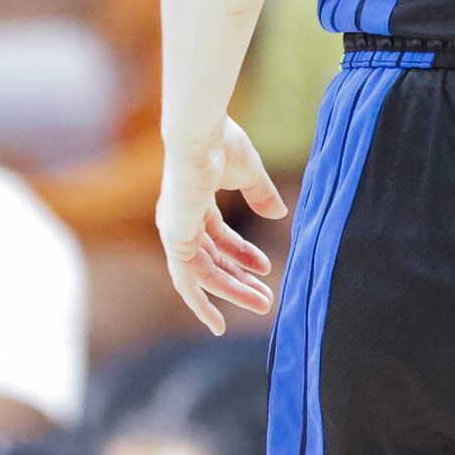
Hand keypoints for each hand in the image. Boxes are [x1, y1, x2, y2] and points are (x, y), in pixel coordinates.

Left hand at [156, 118, 284, 333]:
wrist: (200, 135)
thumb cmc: (220, 143)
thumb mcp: (248, 172)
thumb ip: (260, 194)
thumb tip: (279, 215)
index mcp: (194, 203)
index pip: (217, 238)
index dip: (242, 255)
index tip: (265, 268)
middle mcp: (181, 221)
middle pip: (211, 260)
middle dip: (239, 280)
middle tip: (265, 299)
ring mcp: (176, 231)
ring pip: (203, 275)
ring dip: (232, 292)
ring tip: (262, 304)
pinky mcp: (175, 239)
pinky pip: (187, 279)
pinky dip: (201, 301)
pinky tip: (217, 319)